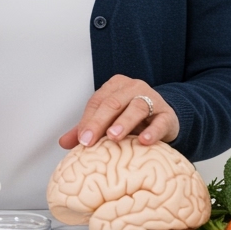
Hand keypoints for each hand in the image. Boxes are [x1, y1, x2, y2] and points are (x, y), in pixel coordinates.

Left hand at [59, 75, 178, 149]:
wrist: (164, 120)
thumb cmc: (132, 119)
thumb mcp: (108, 121)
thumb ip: (87, 129)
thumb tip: (63, 142)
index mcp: (115, 86)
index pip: (98, 101)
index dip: (88, 120)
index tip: (82, 139)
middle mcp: (134, 88)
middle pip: (113, 102)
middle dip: (99, 121)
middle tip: (89, 140)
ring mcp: (152, 99)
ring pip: (137, 107)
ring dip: (124, 122)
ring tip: (114, 137)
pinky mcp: (167, 115)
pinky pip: (160, 121)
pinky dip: (152, 131)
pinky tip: (143, 141)